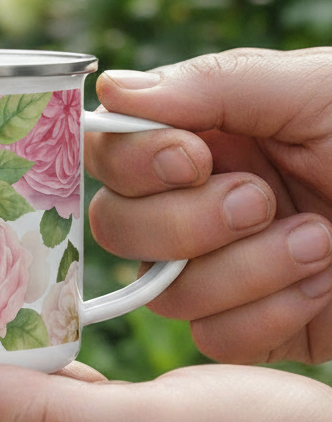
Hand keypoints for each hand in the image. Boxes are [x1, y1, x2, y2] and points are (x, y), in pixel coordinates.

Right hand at [85, 47, 331, 364]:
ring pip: (164, 290)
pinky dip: (270, 314)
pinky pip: (215, 337)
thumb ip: (213, 85)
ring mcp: (221, 270)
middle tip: (263, 201)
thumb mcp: (316, 92)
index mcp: (206, 139)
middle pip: (118, 228)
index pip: (111, 153)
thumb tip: (114, 87)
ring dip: (244, 269)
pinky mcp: (253, 325)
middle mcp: (199, 205)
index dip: (133, 163)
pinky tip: (325, 286)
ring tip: (320, 242)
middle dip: (186, 222)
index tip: (194, 157)